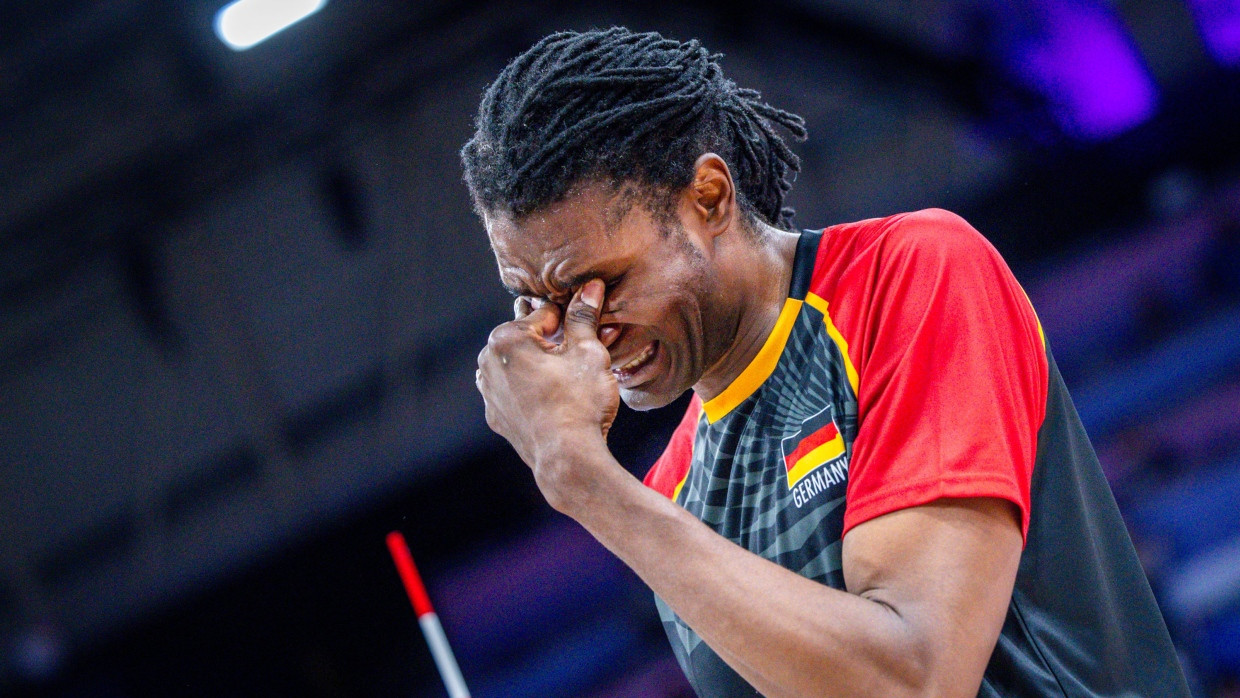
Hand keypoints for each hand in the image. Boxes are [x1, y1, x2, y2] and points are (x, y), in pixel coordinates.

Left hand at [476, 279, 620, 508]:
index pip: (544, 314)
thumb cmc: (579, 401)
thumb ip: (583, 317)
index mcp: (506, 338)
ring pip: (520, 365)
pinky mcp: (497, 415)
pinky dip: (533, 388)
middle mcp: (487, 362)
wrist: (568, 458)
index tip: (589, 328)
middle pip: (528, 339)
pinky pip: (516, 391)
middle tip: (585, 351)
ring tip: (573, 375)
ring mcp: (488, 392)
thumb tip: (591, 287)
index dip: (570, 320)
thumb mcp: (588, 352)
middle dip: (555, 341)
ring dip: (543, 364)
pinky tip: (557, 397)